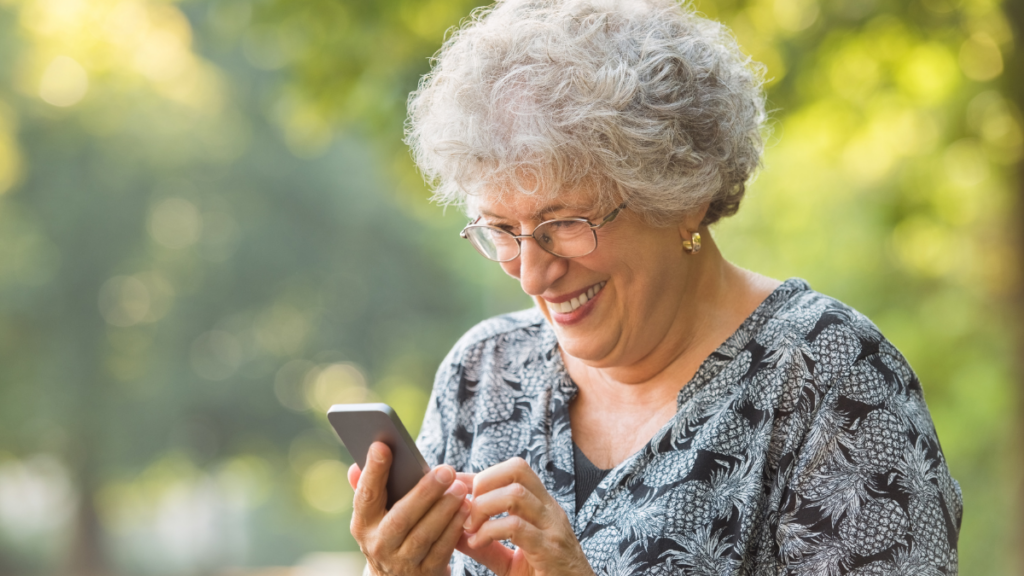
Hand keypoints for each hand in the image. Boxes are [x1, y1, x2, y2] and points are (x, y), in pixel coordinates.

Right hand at [347, 442, 471, 575]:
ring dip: (445, 509)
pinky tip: (465, 509)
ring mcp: (401, 562)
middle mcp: (378, 545)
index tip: (383, 446)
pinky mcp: (425, 573)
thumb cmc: (390, 532)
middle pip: (401, 517)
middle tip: (445, 470)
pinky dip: (454, 527)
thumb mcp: (375, 516)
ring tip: (460, 488)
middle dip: (424, 492)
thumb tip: (355, 466)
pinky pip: (442, 548)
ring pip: (424, 534)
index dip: (373, 471)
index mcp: (363, 524)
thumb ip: (369, 489)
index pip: (366, 495)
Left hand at [458, 457, 594, 575]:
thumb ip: (487, 545)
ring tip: (470, 528)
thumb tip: (454, 532)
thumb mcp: (511, 561)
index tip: (453, 488)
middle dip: (484, 482)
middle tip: (466, 509)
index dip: (478, 475)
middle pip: (517, 468)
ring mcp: (552, 528)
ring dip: (483, 507)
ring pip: (516, 493)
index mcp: (541, 508)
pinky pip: (516, 527)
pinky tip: (478, 543)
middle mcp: (549, 510)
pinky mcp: (550, 550)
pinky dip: (490, 531)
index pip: (511, 471)